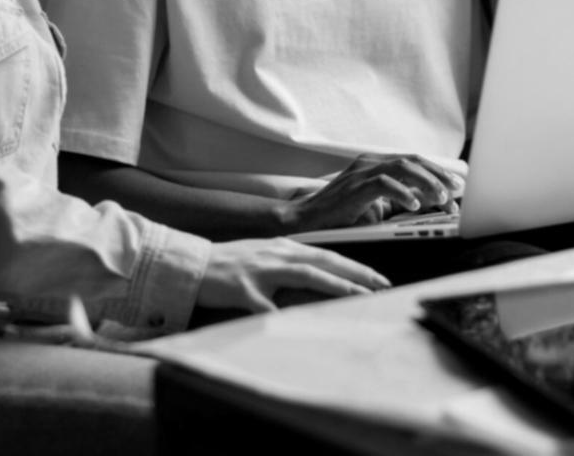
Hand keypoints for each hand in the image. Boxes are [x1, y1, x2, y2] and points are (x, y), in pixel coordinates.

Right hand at [196, 239, 389, 313]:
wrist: (192, 263)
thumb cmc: (228, 264)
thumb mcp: (262, 257)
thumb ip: (288, 263)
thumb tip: (317, 275)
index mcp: (282, 248)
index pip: (327, 255)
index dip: (354, 266)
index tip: (377, 278)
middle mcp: (276, 255)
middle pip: (324, 261)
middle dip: (356, 273)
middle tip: (381, 285)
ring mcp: (260, 271)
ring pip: (306, 275)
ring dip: (336, 285)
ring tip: (358, 296)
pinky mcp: (242, 289)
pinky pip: (266, 306)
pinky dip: (284, 315)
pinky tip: (302, 325)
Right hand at [279, 153, 462, 232]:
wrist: (306, 221)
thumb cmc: (340, 216)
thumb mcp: (375, 207)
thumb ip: (399, 201)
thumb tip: (430, 203)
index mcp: (376, 164)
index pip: (413, 161)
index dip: (437, 171)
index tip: (457, 185)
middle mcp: (370, 162)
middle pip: (413, 160)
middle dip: (438, 175)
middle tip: (456, 191)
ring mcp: (361, 172)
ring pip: (403, 167)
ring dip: (427, 182)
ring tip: (442, 198)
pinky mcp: (354, 186)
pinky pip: (384, 183)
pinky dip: (403, 193)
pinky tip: (415, 205)